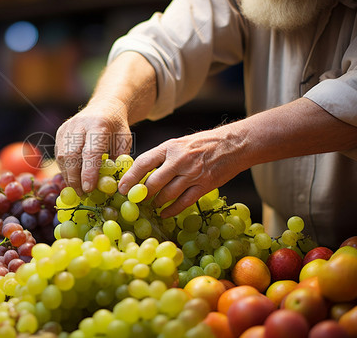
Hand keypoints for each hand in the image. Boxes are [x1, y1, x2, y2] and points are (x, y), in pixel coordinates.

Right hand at [55, 100, 131, 195]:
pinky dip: (65, 170)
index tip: (89, 188)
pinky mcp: (60, 133)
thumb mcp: (124, 141)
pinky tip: (73, 179)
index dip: (88, 171)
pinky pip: (59, 155)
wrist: (104, 107)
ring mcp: (67, 128)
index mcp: (99, 124)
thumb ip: (119, 161)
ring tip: (78, 190)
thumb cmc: (116, 128)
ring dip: (69, 176)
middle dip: (75, 177)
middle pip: (71, 154)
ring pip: (62, 157)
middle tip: (81, 194)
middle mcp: (79, 124)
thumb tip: (114, 185)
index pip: (91, 151)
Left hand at [118, 127, 244, 217]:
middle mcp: (179, 160)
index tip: (122, 188)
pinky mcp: (204, 186)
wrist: (234, 144)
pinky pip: (184, 202)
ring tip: (150, 206)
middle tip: (134, 201)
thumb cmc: (203, 143)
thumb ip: (162, 156)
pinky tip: (165, 213)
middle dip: (142, 194)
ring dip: (156, 203)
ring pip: (168, 194)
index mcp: (170, 147)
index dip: (130, 177)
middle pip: (154, 182)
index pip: (144, 162)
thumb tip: (142, 172)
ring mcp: (192, 174)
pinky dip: (172, 210)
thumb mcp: (179, 143)